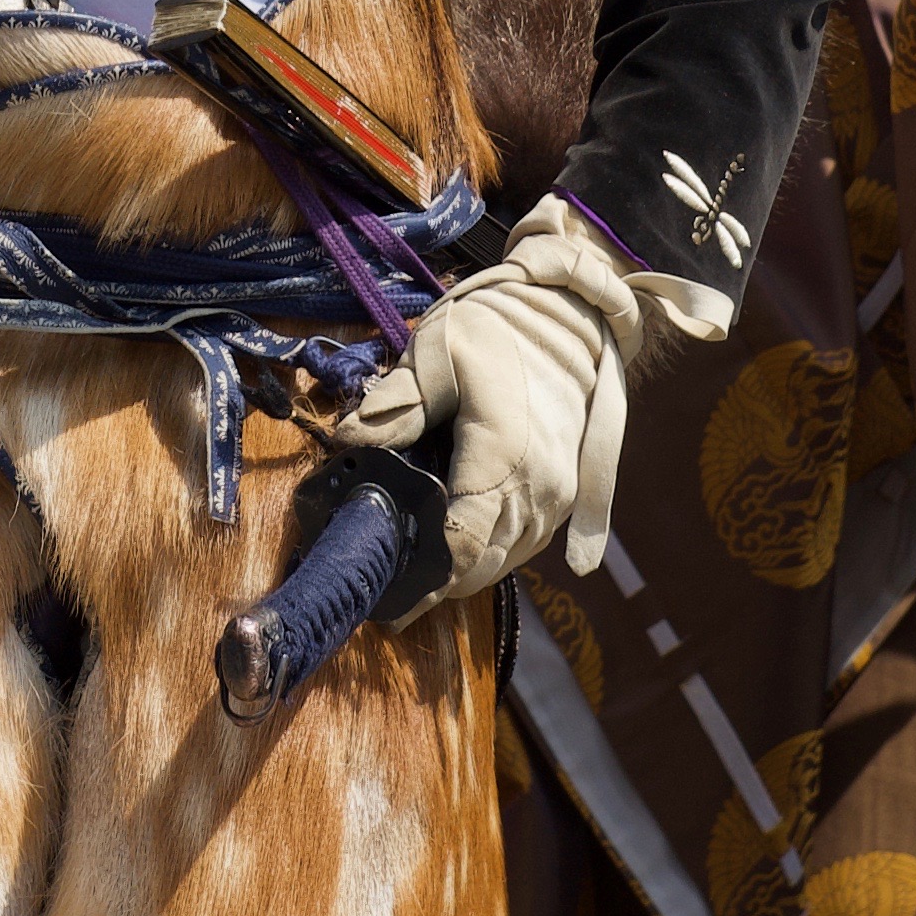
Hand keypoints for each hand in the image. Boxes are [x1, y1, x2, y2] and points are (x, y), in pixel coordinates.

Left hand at [330, 195, 730, 599]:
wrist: (569, 314)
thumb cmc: (499, 328)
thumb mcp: (437, 352)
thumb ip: (397, 404)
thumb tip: (346, 439)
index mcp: (502, 460)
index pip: (461, 546)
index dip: (422, 581)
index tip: (384, 601)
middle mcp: (538, 489)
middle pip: (482, 564)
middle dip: (436, 586)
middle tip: (387, 597)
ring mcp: (558, 494)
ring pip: (507, 559)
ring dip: (466, 574)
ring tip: (416, 582)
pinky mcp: (567, 491)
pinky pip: (527, 543)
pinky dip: (494, 555)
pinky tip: (460, 557)